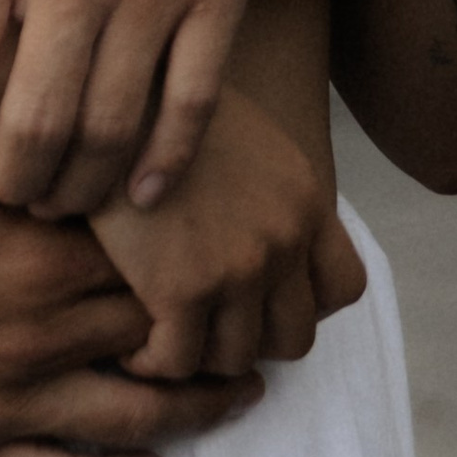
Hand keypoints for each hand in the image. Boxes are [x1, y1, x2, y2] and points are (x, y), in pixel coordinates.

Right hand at [0, 172, 260, 456]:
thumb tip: (92, 135)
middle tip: (271, 325)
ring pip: (134, 416)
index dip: (213, 263)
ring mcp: (4, 396)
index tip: (250, 254)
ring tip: (242, 397)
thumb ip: (25, 162)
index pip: (158, 264)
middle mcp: (33, 329)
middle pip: (163, 339)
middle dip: (224, 334)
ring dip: (198, 411)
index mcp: (33, 253)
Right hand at [90, 87, 366, 381]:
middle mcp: (284, 239)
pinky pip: (179, 362)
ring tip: (166, 335)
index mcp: (305, 200)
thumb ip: (268, 191)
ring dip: (202, 354)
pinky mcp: (180, 289)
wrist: (111, 94)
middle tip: (210, 324)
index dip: (305, 305)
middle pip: (295, 337)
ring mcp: (237, 268)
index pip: (345, 287)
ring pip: (236, 358)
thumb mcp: (245, 135)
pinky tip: (133, 343)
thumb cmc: (166, 104)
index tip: (262, 299)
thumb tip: (257, 233)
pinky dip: (155, 363)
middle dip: (253, 338)